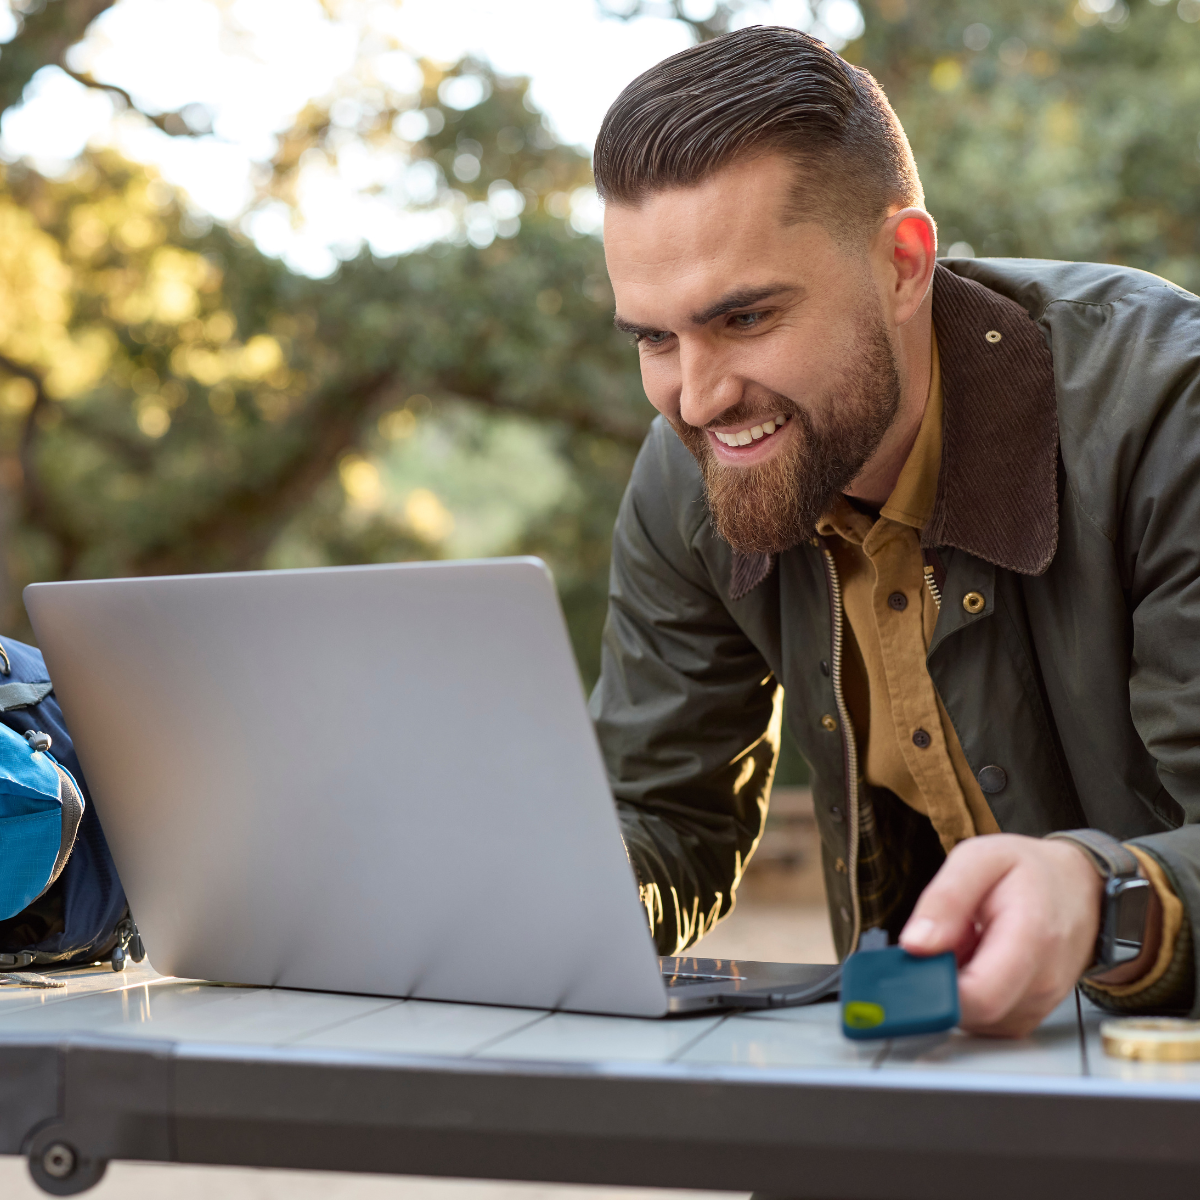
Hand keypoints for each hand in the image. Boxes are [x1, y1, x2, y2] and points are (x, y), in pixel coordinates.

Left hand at [898, 834, 1105, 1037]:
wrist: (1082, 888)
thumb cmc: (1033, 871)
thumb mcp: (980, 860)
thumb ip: (945, 900)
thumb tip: (915, 944)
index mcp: (1031, 939)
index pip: (981, 996)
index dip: (936, 989)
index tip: (913, 966)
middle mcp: (1042, 982)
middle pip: (971, 1011)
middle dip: (940, 980)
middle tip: (941, 940)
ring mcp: (1039, 1004)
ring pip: (973, 1017)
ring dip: (954, 985)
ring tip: (967, 943)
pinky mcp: (1029, 1014)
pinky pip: (984, 1018)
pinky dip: (968, 992)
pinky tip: (976, 960)